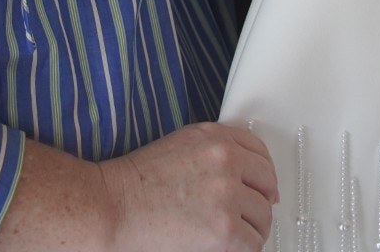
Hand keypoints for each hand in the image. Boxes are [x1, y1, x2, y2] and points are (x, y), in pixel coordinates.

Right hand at [97, 122, 278, 251]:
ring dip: (251, 228)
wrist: (112, 208)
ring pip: (262, 217)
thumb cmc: (136, 183)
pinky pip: (253, 244)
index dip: (263, 173)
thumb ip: (213, 153)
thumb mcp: (179, 147)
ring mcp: (227, 196)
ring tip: (231, 236)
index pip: (259, 151)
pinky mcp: (224, 230)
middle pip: (267, 183)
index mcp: (214, 138)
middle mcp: (225, 161)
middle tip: (251, 217)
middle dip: (260, 202)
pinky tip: (226, 248)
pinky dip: (244, 248)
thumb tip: (246, 179)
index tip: (263, 187)